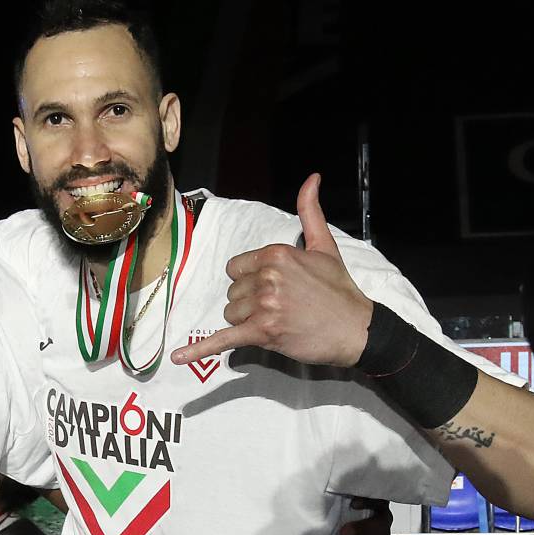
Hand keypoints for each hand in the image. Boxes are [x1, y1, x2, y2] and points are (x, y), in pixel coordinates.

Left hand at [174, 173, 372, 367]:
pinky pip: (222, 340)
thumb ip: (310, 212)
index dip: (251, 281)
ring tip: (279, 322)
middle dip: (250, 303)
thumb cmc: (340, 290)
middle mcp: (267, 276)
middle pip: (233, 293)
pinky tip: (177, 356)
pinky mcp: (263, 332)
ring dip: (248, 322)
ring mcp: (264, 305)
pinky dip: (199, 349)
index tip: (276, 289)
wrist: (356, 329)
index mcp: (275, 254)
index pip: (236, 269)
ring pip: (231, 315)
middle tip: (283, 307)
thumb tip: (312, 178)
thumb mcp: (325, 246)